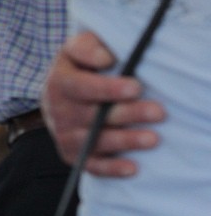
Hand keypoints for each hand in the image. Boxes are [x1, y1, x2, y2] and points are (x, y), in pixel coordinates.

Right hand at [41, 31, 165, 176]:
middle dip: (127, 114)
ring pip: (93, 141)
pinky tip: (133, 167)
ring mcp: (64, 133)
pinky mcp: (72, 154)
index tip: (135, 87)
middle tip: (157, 112)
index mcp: (59, 81)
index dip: (107, 88)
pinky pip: (90, 165)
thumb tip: (106, 59)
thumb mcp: (77, 48)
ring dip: (125, 141)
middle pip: (91, 116)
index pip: (80, 86)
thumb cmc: (80, 67)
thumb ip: (88, 46)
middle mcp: (57, 109)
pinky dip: (111, 168)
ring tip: (153, 138)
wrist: (60, 92)